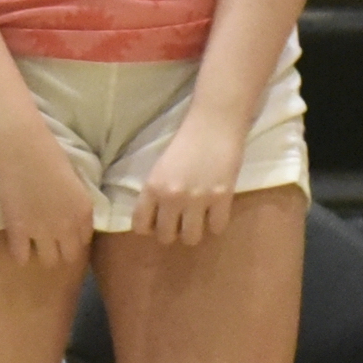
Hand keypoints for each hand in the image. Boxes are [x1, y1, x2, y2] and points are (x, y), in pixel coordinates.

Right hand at [0, 132, 94, 270]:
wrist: (22, 148)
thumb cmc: (50, 154)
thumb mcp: (74, 181)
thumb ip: (76, 204)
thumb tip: (71, 213)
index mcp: (84, 213)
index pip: (83, 241)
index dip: (72, 238)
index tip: (64, 233)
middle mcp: (68, 227)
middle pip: (69, 257)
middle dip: (61, 251)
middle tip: (49, 241)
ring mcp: (43, 232)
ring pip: (48, 261)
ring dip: (42, 253)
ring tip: (33, 243)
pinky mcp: (19, 231)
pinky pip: (21, 256)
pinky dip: (20, 253)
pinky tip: (18, 244)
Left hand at [139, 106, 243, 245]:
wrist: (213, 124)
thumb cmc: (185, 142)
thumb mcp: (160, 168)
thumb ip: (156, 192)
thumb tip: (155, 218)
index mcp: (152, 187)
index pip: (140, 226)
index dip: (148, 228)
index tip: (156, 222)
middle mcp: (172, 197)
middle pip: (166, 237)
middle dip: (172, 231)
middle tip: (179, 220)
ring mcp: (198, 200)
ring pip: (191, 238)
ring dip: (193, 231)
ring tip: (197, 219)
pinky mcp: (222, 198)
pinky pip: (216, 228)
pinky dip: (215, 223)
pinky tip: (215, 211)